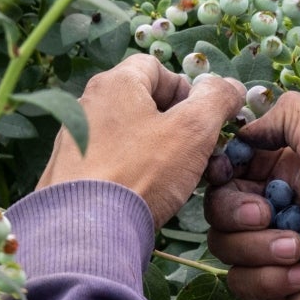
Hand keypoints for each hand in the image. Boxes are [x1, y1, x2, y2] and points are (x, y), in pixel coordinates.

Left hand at [38, 54, 243, 228]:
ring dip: (156, 149)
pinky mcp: (69, 173)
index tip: (201, 119)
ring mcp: (74, 140)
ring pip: (128, 133)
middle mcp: (87, 104)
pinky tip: (145, 194)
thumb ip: (216, 100)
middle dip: (175, 123)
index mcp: (114, 83)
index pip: (155, 67)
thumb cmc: (142, 172)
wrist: (86, 232)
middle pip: (142, 101)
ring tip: (175, 178)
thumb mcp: (192, 130)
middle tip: (196, 151)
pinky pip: (110, 160)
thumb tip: (230, 86)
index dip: (185, 88)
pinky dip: (132, 170)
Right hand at [205, 92, 299, 299]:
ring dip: (261, 248)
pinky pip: (239, 280)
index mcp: (284, 172)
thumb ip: (290, 116)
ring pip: (223, 244)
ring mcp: (266, 247)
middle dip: (240, 212)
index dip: (222, 169)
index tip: (226, 172)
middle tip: (268, 216)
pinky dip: (270, 279)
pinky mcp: (267, 284)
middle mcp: (271, 207)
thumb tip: (249, 126)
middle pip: (217, 204)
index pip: (230, 165)